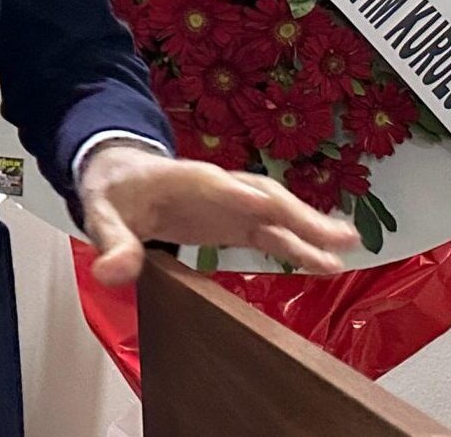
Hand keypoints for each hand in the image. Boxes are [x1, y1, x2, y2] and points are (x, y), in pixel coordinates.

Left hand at [76, 143, 360, 286]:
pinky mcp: (234, 222)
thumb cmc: (115, 191)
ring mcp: (231, 205)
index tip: (283, 213)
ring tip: (348, 250)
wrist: (120, 177)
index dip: (252, 201)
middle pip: (264, 199)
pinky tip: (326, 262)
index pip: (225, 190)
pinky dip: (298, 246)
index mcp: (189, 180)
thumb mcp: (102, 214)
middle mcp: (219, 189)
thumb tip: (112, 274)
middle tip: (341, 238)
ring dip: (309, 231)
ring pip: (276, 215)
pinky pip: (271, 233)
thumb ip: (111, 242)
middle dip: (300, 217)